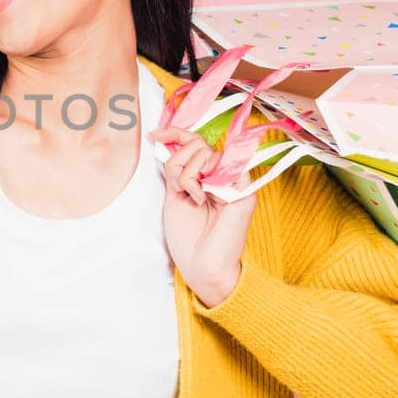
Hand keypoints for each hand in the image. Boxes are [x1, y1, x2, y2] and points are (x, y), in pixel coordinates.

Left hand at [147, 123, 257, 307]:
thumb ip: (176, 169)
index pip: (195, 142)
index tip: (155, 134)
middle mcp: (222, 175)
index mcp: (206, 176)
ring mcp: (234, 181)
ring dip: (188, 174)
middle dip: (178, 162)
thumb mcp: (174, 195)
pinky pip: (221, 165)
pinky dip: (202, 181)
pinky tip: (203, 199)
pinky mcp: (243, 189)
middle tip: (179, 189)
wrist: (201, 265)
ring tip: (193, 198)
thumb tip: (168, 140)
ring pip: (205, 152)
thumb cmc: (188, 237)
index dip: (175, 132)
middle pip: (197, 144)